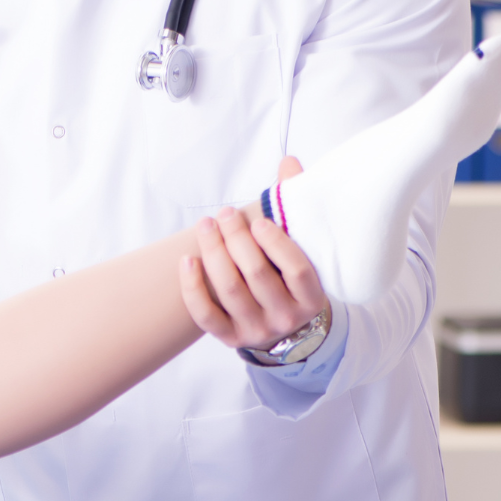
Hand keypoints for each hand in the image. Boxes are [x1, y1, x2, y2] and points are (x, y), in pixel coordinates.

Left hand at [179, 156, 329, 349]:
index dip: (276, 243)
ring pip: (229, 289)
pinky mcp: (230, 338)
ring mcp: (256, 330)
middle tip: (224, 214)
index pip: (297, 270)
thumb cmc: (290, 277)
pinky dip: (193, 287)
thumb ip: (296, 206)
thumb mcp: (304, 249)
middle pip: (257, 275)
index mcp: (312, 298)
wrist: (282, 324)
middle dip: (236, 239)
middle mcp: (286, 318)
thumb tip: (288, 163)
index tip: (258, 221)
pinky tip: (187, 259)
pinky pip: (205, 315)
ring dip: (214, 253)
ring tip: (206, 226)